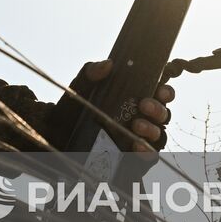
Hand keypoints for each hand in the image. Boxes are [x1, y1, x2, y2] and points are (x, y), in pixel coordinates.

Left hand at [45, 59, 175, 152]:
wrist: (54, 140)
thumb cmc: (70, 112)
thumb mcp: (78, 90)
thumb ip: (90, 74)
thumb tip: (108, 63)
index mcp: (133, 97)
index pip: (159, 90)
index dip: (166, 87)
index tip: (163, 85)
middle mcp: (141, 117)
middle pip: (163, 111)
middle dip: (159, 108)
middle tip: (144, 104)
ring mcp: (139, 138)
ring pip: (160, 133)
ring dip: (152, 128)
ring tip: (136, 125)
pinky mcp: (133, 158)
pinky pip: (149, 156)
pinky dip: (146, 151)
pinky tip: (137, 145)